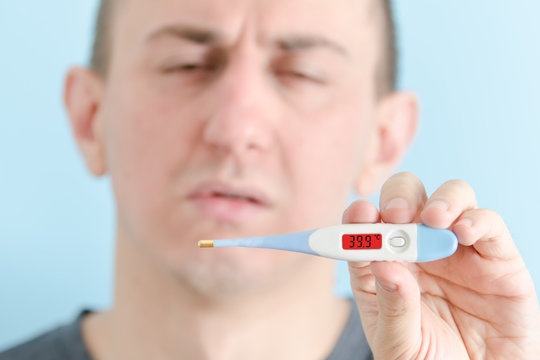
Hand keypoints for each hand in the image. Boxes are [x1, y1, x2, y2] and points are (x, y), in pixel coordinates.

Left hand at [345, 172, 539, 358]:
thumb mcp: (400, 345)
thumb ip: (392, 307)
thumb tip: (383, 265)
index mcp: (386, 269)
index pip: (366, 230)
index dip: (359, 217)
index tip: (359, 214)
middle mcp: (419, 252)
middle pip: (406, 200)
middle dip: (399, 197)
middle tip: (397, 214)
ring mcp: (458, 251)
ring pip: (450, 198)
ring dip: (440, 200)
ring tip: (433, 219)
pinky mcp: (498, 259)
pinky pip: (490, 225)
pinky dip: (478, 220)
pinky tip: (464, 233)